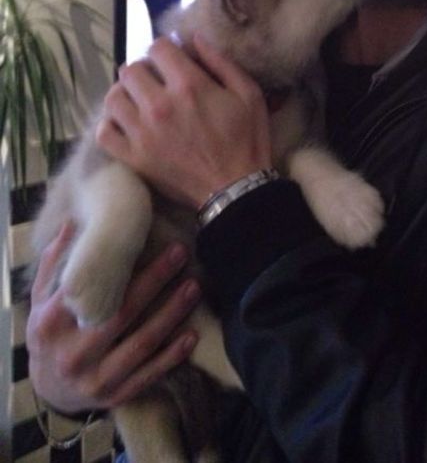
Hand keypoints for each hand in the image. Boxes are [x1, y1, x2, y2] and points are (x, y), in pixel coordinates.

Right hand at [26, 224, 200, 412]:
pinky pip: (149, 375)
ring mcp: (94, 379)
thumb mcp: (41, 298)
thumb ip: (54, 262)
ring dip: (171, 314)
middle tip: (180, 254)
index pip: (90, 290)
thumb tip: (73, 222)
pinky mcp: (114, 396)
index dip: (121, 264)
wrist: (48, 389)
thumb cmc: (50, 332)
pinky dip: (172, 355)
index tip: (148, 237)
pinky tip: (191, 334)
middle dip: (155, 281)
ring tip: (193, 287)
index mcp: (52, 323)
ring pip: (141, 344)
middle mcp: (72, 353)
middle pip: (121, 313)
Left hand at [96, 35, 271, 209]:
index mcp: (189, 85)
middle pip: (131, 69)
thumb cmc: (247, 140)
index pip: (158, 47)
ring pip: (113, 97)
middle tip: (157, 81)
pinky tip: (126, 123)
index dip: (166, 49)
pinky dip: (110, 124)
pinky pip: (104, 132)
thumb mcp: (248, 93)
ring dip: (126, 94)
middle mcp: (159, 105)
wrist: (236, 190)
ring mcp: (142, 133)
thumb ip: (220, 62)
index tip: (174, 60)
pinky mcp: (133, 158)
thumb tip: (194, 38)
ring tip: (140, 101)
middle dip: (145, 69)